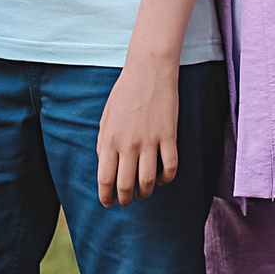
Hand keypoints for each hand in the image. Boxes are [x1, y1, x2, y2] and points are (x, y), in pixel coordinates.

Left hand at [96, 61, 180, 206]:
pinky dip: (167, 178)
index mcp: (110, 140)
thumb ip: (103, 143)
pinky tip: (163, 177)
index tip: (108, 203)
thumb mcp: (106, 117)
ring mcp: (150, 141)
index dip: (106, 197)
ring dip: (146, 192)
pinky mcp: (169, 136)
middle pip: (126, 186)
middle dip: (125, 200)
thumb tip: (105, 166)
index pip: (105, 179)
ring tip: (144, 192)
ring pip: (148, 182)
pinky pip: (170, 167)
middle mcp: (128, 144)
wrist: (149, 70)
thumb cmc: (125, 93)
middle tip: (127, 202)